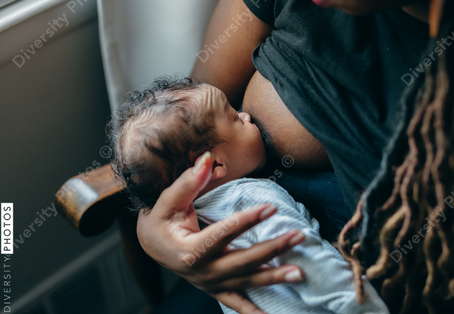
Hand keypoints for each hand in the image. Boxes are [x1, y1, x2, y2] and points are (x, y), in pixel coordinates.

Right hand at [137, 152, 305, 313]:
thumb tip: (207, 158)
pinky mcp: (215, 289)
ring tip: (299, 273)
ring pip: (246, 281)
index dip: (247, 220)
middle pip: (242, 260)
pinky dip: (254, 312)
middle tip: (299, 236)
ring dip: (274, 277)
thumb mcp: (169, 200)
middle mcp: (202, 271)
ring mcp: (210, 284)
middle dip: (272, 248)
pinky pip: (237, 303)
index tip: (271, 208)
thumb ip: (189, 181)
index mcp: (189, 249)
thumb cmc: (161, 221)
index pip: (224, 233)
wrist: (151, 245)